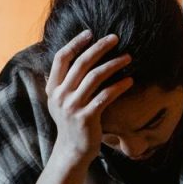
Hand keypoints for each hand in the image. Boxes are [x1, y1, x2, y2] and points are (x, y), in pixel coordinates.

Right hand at [46, 30, 133, 166]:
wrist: (72, 150)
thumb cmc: (71, 122)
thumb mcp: (61, 100)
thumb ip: (64, 81)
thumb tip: (75, 56)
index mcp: (52, 88)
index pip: (61, 58)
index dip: (75, 43)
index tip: (90, 33)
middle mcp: (60, 96)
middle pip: (81, 63)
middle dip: (99, 48)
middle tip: (115, 38)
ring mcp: (72, 107)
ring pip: (95, 77)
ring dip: (114, 64)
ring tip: (128, 57)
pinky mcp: (86, 118)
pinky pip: (105, 96)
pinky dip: (119, 86)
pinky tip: (130, 81)